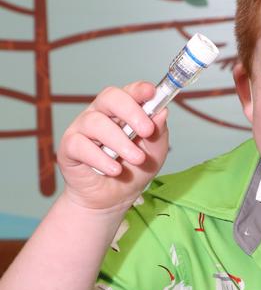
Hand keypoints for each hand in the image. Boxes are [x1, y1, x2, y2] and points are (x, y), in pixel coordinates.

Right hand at [57, 82, 169, 211]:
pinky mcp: (69, 147)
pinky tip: (114, 170)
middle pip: (110, 98)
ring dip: (120, 142)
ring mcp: (83, 129)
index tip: (152, 93)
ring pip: (96, 123)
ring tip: (136, 159)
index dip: (139, 90)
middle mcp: (100, 114)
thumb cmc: (132, 171)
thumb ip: (158, 133)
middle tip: (147, 131)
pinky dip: (100, 158)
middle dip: (131, 112)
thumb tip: (161, 112)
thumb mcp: (154, 153)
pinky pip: (81, 145)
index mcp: (122, 111)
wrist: (113, 199)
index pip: (128, 92)